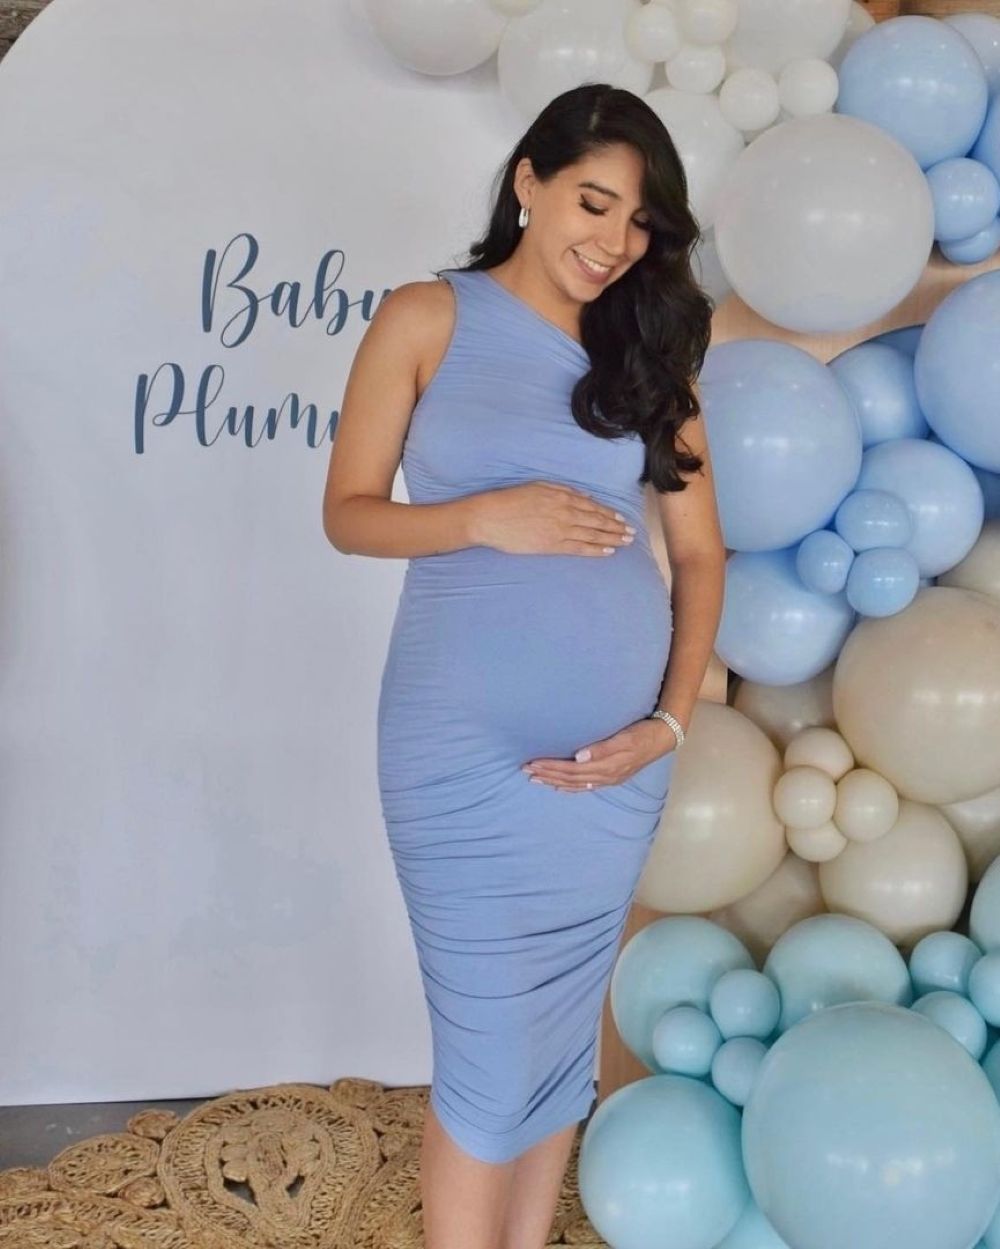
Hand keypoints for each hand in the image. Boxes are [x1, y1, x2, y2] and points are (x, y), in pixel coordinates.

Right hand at [470, 480, 635, 555]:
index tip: (622, 519)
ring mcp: (560, 530)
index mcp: (562, 497)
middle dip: (617, 527)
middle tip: (631, 533)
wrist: (490, 517)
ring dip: (611, 538)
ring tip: (625, 542)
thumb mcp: (538, 486)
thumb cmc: (511, 500)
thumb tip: (583, 496)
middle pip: (597, 521)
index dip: (610, 514)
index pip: (593, 507)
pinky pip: (579, 548)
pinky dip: (595, 550)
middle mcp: (565, 513)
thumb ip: (563, 490)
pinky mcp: (552, 545)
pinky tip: (608, 552)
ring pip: (592, 535)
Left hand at [521, 718, 677, 791]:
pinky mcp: (611, 777)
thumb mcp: (624, 738)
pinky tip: (560, 789)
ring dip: (554, 782)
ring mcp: (608, 779)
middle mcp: (604, 776)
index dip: (551, 767)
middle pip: (569, 779)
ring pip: (575, 784)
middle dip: (547, 775)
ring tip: (536, 780)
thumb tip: (578, 756)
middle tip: (526, 771)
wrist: (662, 739)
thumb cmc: (642, 734)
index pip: (571, 769)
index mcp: (605, 766)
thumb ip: (602, 748)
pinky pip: (586, 787)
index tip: (533, 763)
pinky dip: (571, 789)